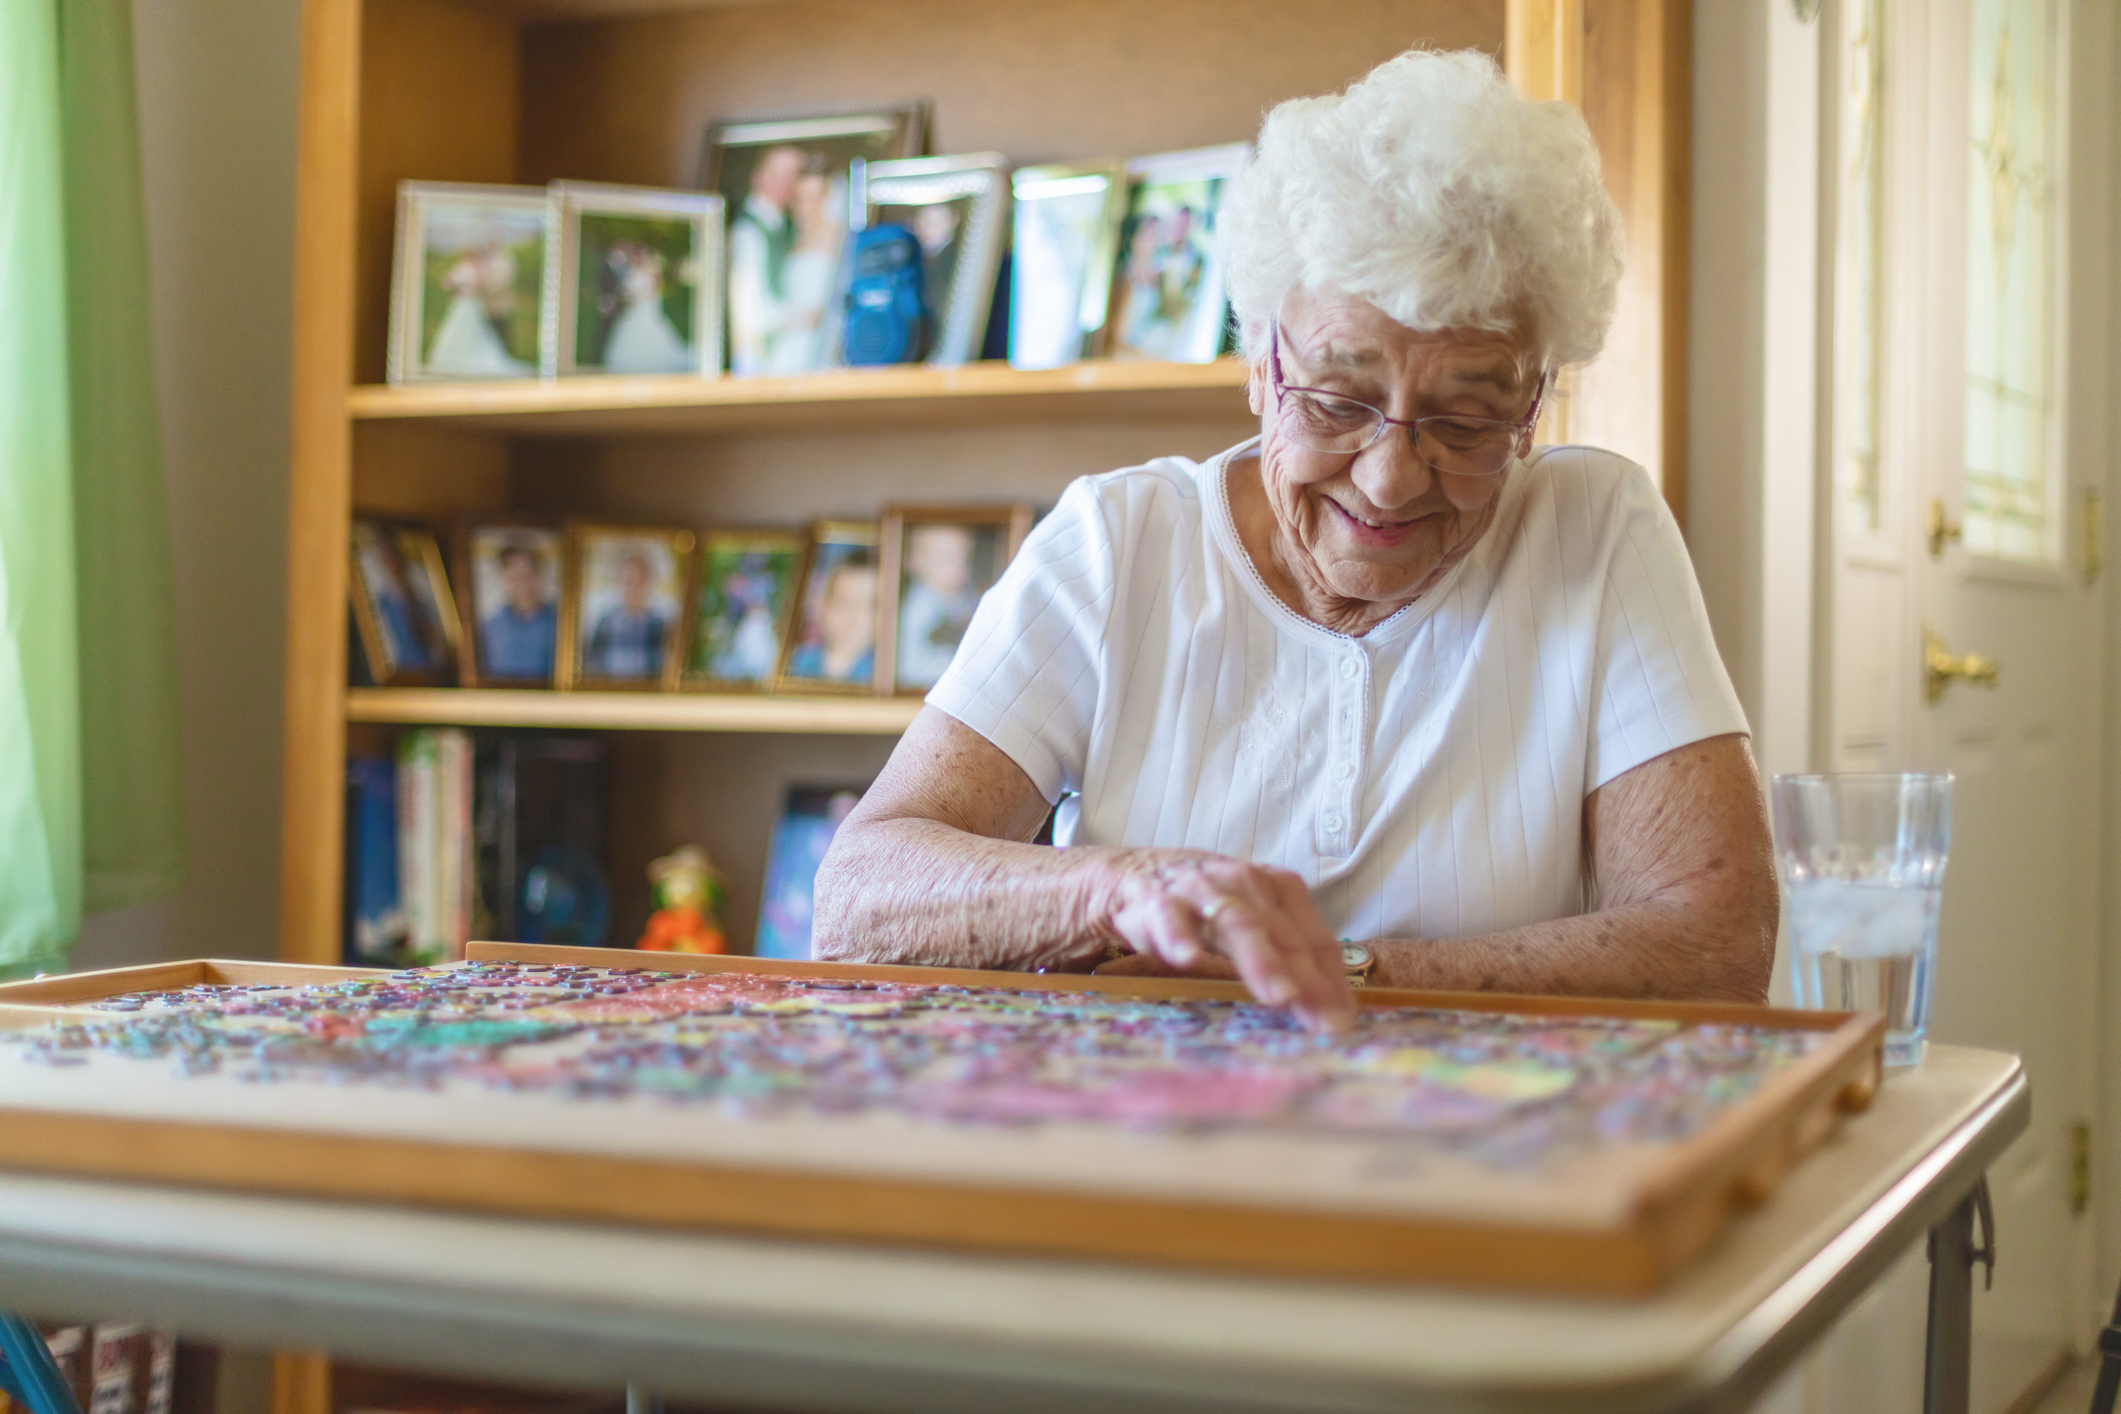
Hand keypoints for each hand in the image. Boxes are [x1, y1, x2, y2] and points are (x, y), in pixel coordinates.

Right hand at [1095, 851, 1354, 1031]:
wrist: (1130, 875)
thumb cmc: (1203, 905)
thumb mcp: (1251, 923)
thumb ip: (1285, 958)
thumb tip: (1328, 1011)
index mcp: (1276, 888)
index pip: (1314, 937)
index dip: (1333, 980)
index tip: (1344, 1021)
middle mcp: (1245, 882)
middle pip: (1283, 933)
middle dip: (1307, 979)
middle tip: (1325, 1021)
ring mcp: (1200, 888)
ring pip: (1237, 921)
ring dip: (1260, 958)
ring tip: (1279, 995)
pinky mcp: (1155, 898)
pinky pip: (1169, 916)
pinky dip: (1179, 936)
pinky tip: (1188, 958)